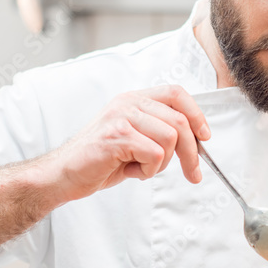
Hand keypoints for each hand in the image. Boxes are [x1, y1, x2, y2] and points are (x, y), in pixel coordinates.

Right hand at [36, 85, 210, 203]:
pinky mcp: (117, 137)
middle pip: (180, 121)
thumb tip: (195, 142)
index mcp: (133, 99)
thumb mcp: (133, 140)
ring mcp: (122, 118)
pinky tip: (131, 171)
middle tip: (192, 174)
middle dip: (191, 153)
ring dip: (162, 163)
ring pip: (170, 138)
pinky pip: (155, 155)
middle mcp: (128, 103)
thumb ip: (159, 133)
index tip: (205, 137)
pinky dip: (148, 171)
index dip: (196, 114)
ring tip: (141, 168)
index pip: (175, 93)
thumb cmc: (98, 161)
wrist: (63, 175)